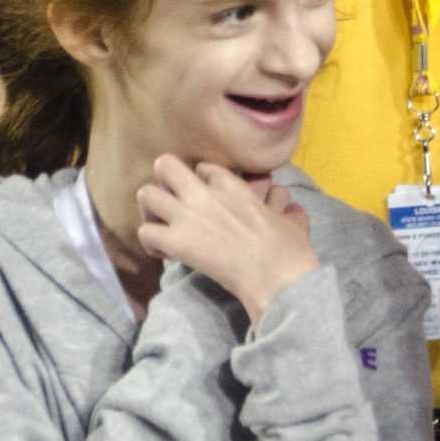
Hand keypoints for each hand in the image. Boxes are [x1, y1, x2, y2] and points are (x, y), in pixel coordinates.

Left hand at [134, 156, 316, 323]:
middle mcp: (204, 194)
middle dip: (164, 182)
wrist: (275, 275)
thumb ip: (288, 211)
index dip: (200, 182)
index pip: (204, 168)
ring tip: (161, 227)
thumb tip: (292, 209)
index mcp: (233, 186)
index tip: (205, 201)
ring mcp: (187, 216)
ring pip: (146, 194)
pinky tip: (165, 255)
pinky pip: (145, 233)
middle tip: (172, 204)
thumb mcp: (293, 222)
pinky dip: (151, 244)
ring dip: (150, 211)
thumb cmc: (289, 249)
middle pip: (165, 165)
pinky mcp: (176, 242)